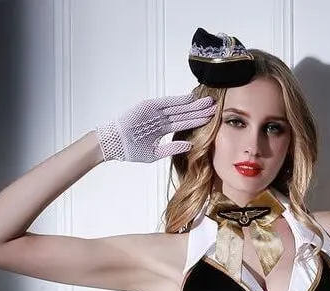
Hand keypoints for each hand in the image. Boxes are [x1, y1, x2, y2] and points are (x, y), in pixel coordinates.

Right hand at [96, 92, 214, 162]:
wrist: (113, 144)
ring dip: (193, 105)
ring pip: (178, 107)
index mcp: (162, 128)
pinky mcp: (148, 106)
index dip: (198, 120)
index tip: (212, 119)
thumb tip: (190, 146)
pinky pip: (166, 103)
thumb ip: (171, 148)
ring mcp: (155, 111)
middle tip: (216, 107)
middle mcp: (160, 118)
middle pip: (184, 113)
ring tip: (208, 103)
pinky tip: (191, 99)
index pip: (184, 123)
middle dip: (200, 111)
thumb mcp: (154, 154)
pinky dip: (178, 101)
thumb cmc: (129, 150)